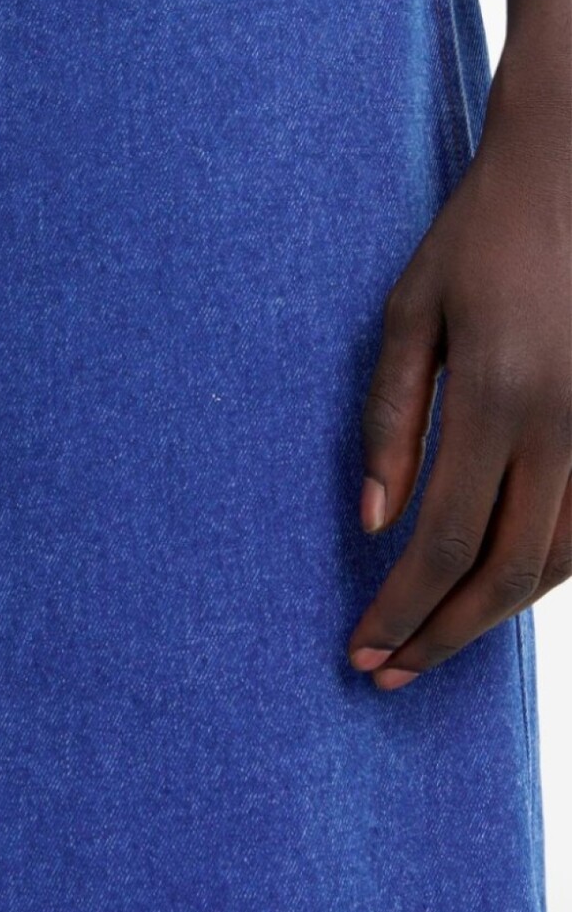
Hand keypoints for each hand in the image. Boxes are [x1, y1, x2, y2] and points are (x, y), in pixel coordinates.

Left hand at [348, 68, 571, 688]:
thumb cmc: (477, 238)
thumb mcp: (411, 317)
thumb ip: (390, 422)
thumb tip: (374, 524)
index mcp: (500, 398)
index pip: (446, 542)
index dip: (402, 609)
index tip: (362, 652)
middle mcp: (568, 426)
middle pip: (508, 571)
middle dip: (443, 633)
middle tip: (388, 673)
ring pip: (561, 561)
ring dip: (494, 613)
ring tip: (431, 641)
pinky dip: (544, 572)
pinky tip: (496, 587)